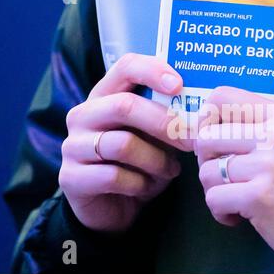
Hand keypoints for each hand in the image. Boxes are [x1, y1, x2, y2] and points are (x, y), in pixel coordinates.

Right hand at [59, 54, 190, 232]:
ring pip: (123, 145)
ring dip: (156, 160)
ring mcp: (72, 146)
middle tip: (191, 140)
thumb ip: (169, 119)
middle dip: (165, 124)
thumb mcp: (156, 137)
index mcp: (105, 96)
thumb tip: (202, 110)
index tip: (179, 85)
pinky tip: (147, 187)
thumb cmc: (140, 163)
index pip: (125, 67)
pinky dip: (140, 184)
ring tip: (171, 170)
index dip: (153, 71)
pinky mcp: (70, 177)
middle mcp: (83, 115)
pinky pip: (114, 177)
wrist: (112, 205)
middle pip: (125, 106)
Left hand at [195, 87, 273, 262]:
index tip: (212, 141)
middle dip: (207, 162)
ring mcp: (267, 165)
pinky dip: (221, 212)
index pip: (222, 97)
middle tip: (224, 177)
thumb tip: (201, 130)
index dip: (205, 120)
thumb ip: (251, 128)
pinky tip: (238, 215)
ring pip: (206, 171)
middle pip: (206, 137)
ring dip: (214, 190)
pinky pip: (214, 199)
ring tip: (235, 198)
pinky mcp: (259, 195)